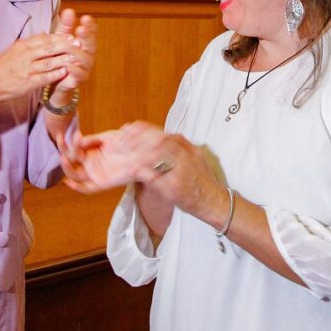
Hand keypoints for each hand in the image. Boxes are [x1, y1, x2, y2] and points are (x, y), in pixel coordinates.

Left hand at [48, 9, 95, 93]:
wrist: (56, 82)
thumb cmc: (60, 58)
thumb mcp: (61, 40)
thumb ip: (66, 27)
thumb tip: (68, 10)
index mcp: (85, 44)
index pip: (91, 32)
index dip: (90, 26)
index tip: (85, 18)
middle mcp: (88, 55)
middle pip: (91, 44)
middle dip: (87, 36)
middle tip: (81, 28)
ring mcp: (85, 68)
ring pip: (86, 59)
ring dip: (78, 52)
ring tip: (70, 47)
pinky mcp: (78, 80)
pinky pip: (79, 74)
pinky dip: (74, 69)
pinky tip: (68, 65)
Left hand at [64, 122, 223, 218]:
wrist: (214, 201)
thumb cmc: (203, 180)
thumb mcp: (196, 156)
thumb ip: (180, 146)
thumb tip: (166, 136)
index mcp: (184, 148)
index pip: (160, 133)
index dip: (141, 130)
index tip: (127, 128)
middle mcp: (182, 156)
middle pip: (154, 141)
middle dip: (133, 139)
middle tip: (116, 139)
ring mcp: (178, 171)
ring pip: (153, 156)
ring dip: (133, 152)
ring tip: (117, 151)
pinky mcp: (174, 187)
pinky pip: (154, 176)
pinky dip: (141, 171)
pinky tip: (129, 169)